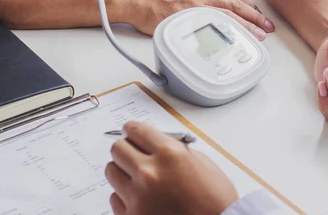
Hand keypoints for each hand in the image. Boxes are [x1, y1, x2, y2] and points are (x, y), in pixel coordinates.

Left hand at [106, 122, 238, 214]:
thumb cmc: (215, 198)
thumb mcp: (200, 162)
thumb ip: (173, 149)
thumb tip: (152, 143)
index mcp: (169, 154)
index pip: (134, 129)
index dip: (132, 130)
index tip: (131, 132)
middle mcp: (149, 173)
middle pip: (117, 148)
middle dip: (126, 148)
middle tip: (135, 154)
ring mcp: (138, 197)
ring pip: (111, 171)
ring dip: (123, 172)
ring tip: (139, 178)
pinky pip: (115, 198)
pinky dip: (125, 196)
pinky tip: (142, 198)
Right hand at [117, 0, 274, 38]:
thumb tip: (211, 7)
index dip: (249, 6)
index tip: (259, 14)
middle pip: (236, 4)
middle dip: (255, 16)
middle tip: (268, 27)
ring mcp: (195, 7)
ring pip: (228, 15)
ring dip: (247, 25)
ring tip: (259, 35)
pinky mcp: (187, 18)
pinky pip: (211, 25)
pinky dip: (226, 32)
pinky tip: (234, 39)